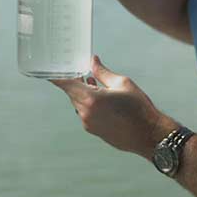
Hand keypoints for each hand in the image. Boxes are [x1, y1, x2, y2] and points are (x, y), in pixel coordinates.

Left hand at [51, 56, 176, 158]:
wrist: (149, 135)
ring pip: (79, 104)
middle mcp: (85, 113)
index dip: (56, 75)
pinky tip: (104, 102)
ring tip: (98, 86)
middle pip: (72, 93)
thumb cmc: (139, 108)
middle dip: (78, 82)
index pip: (66, 84)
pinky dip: (90, 105)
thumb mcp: (122, 84)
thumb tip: (92, 61)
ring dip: (85, 94)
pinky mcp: (93, 131)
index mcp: (91, 99)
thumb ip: (102, 72)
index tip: (47, 69)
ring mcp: (88, 124)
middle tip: (86, 72)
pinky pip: (85, 114)